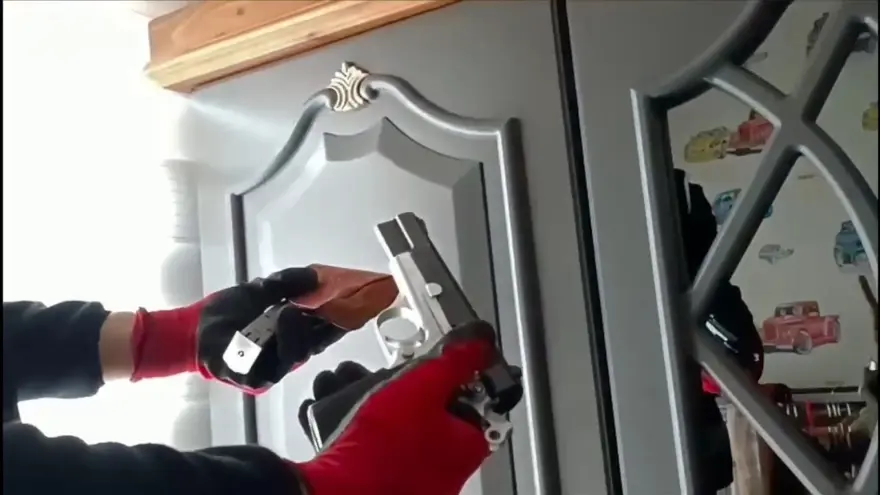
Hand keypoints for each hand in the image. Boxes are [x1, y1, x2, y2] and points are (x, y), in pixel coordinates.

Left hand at [131, 267, 349, 392]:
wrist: (191, 330)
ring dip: (298, 332)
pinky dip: (280, 345)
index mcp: (288, 334)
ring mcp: (272, 367)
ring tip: (291, 311)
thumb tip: (315, 275)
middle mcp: (285, 353)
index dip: (337, 317)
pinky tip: (278, 326)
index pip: (321, 328)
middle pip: (315, 342)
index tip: (350, 301)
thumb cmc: (223, 313)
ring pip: (298, 354)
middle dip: (324, 324)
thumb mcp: (258, 290)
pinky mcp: (256, 380)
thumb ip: (286, 283)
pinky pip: (277, 367)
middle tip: (325, 303)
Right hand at [292, 321, 501, 494]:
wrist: (340, 488)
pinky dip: (366, 423)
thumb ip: (455, 362)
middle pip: (437, 413)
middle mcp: (447, 469)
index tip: (444, 366)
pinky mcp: (386, 479)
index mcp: (468, 446)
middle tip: (395, 377)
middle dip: (410, 386)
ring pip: (404, 425)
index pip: (480, 404)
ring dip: (382, 400)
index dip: (461, 378)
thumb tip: (481, 343)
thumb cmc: (385, 447)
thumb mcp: (424, 386)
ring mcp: (417, 478)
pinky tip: (344, 407)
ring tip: (358, 385)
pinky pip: (381, 442)